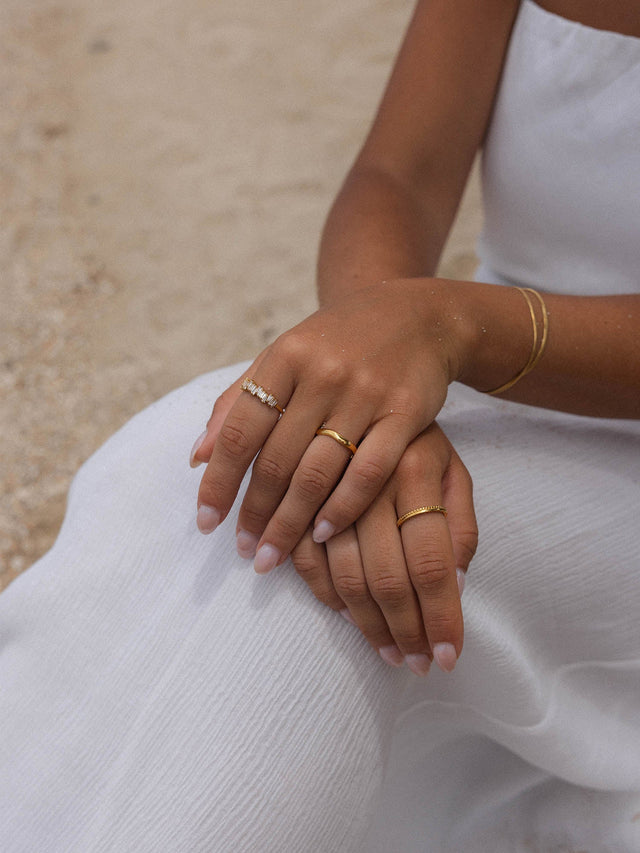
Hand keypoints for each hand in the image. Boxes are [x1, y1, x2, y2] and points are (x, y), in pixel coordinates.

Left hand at [191, 278, 469, 571]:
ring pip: (317, 473)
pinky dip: (342, 508)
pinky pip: (368, 473)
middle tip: (244, 552)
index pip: (239, 431)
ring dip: (290, 523)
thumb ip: (238, 400)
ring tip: (272, 555)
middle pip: (276, 460)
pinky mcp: (406, 413)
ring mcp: (366, 394)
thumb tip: (197, 458)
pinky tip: (322, 534)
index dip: (219, 482)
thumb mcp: (284, 355)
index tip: (207, 523)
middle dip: (255, 514)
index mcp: (285, 357)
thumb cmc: (338, 342)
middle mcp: (322, 374)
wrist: (417, 316)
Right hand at [290, 423, 476, 674]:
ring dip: (366, 623)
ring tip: (388, 654)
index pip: (434, 562)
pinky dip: (324, 593)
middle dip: (405, 630)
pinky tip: (345, 616)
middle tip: (415, 666)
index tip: (448, 658)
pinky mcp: (298, 493)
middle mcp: (374, 481)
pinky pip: (307, 557)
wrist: (365, 383)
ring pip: (347, 574)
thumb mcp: (454, 468)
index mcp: (419, 470)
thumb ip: (462, 522)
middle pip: (390, 577)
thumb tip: (457, 585)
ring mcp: (331, 489)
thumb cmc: (419, 441)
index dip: (441, 616)